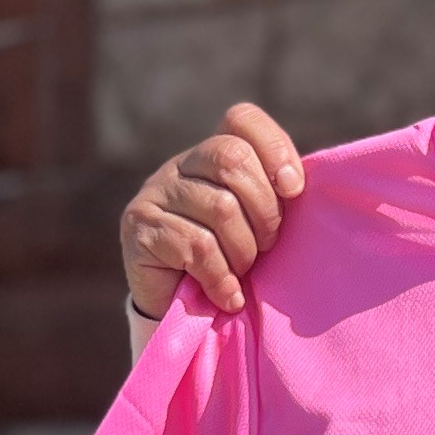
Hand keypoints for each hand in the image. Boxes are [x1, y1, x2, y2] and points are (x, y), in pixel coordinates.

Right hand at [122, 103, 304, 321]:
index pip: (242, 120)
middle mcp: (179, 165)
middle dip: (265, 211)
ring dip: (243, 252)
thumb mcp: (258, 226)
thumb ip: (275, 198)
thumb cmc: (231, 266)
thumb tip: (295, 183)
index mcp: (212, 155)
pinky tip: (227, 296)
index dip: (275, 148)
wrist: (181, 313)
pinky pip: (196, 247)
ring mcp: (154, 194)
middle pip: (233, 159)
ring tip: (241, 275)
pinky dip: (221, 277)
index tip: (294, 189)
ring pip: (220, 207)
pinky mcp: (138, 229)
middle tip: (267, 247)